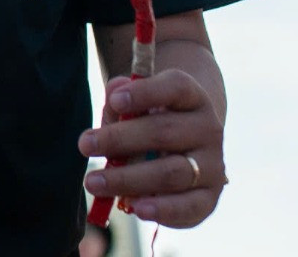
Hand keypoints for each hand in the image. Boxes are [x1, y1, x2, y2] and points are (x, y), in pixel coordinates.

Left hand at [79, 72, 226, 227]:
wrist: (187, 146)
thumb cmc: (150, 119)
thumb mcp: (135, 102)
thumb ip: (120, 99)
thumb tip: (114, 101)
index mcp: (192, 97)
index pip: (175, 87)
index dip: (146, 93)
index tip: (114, 102)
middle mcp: (208, 129)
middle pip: (164, 132)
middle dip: (119, 139)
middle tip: (84, 145)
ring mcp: (213, 165)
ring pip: (172, 173)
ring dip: (129, 179)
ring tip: (94, 182)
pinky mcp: (210, 197)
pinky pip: (189, 207)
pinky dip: (162, 209)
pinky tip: (135, 207)